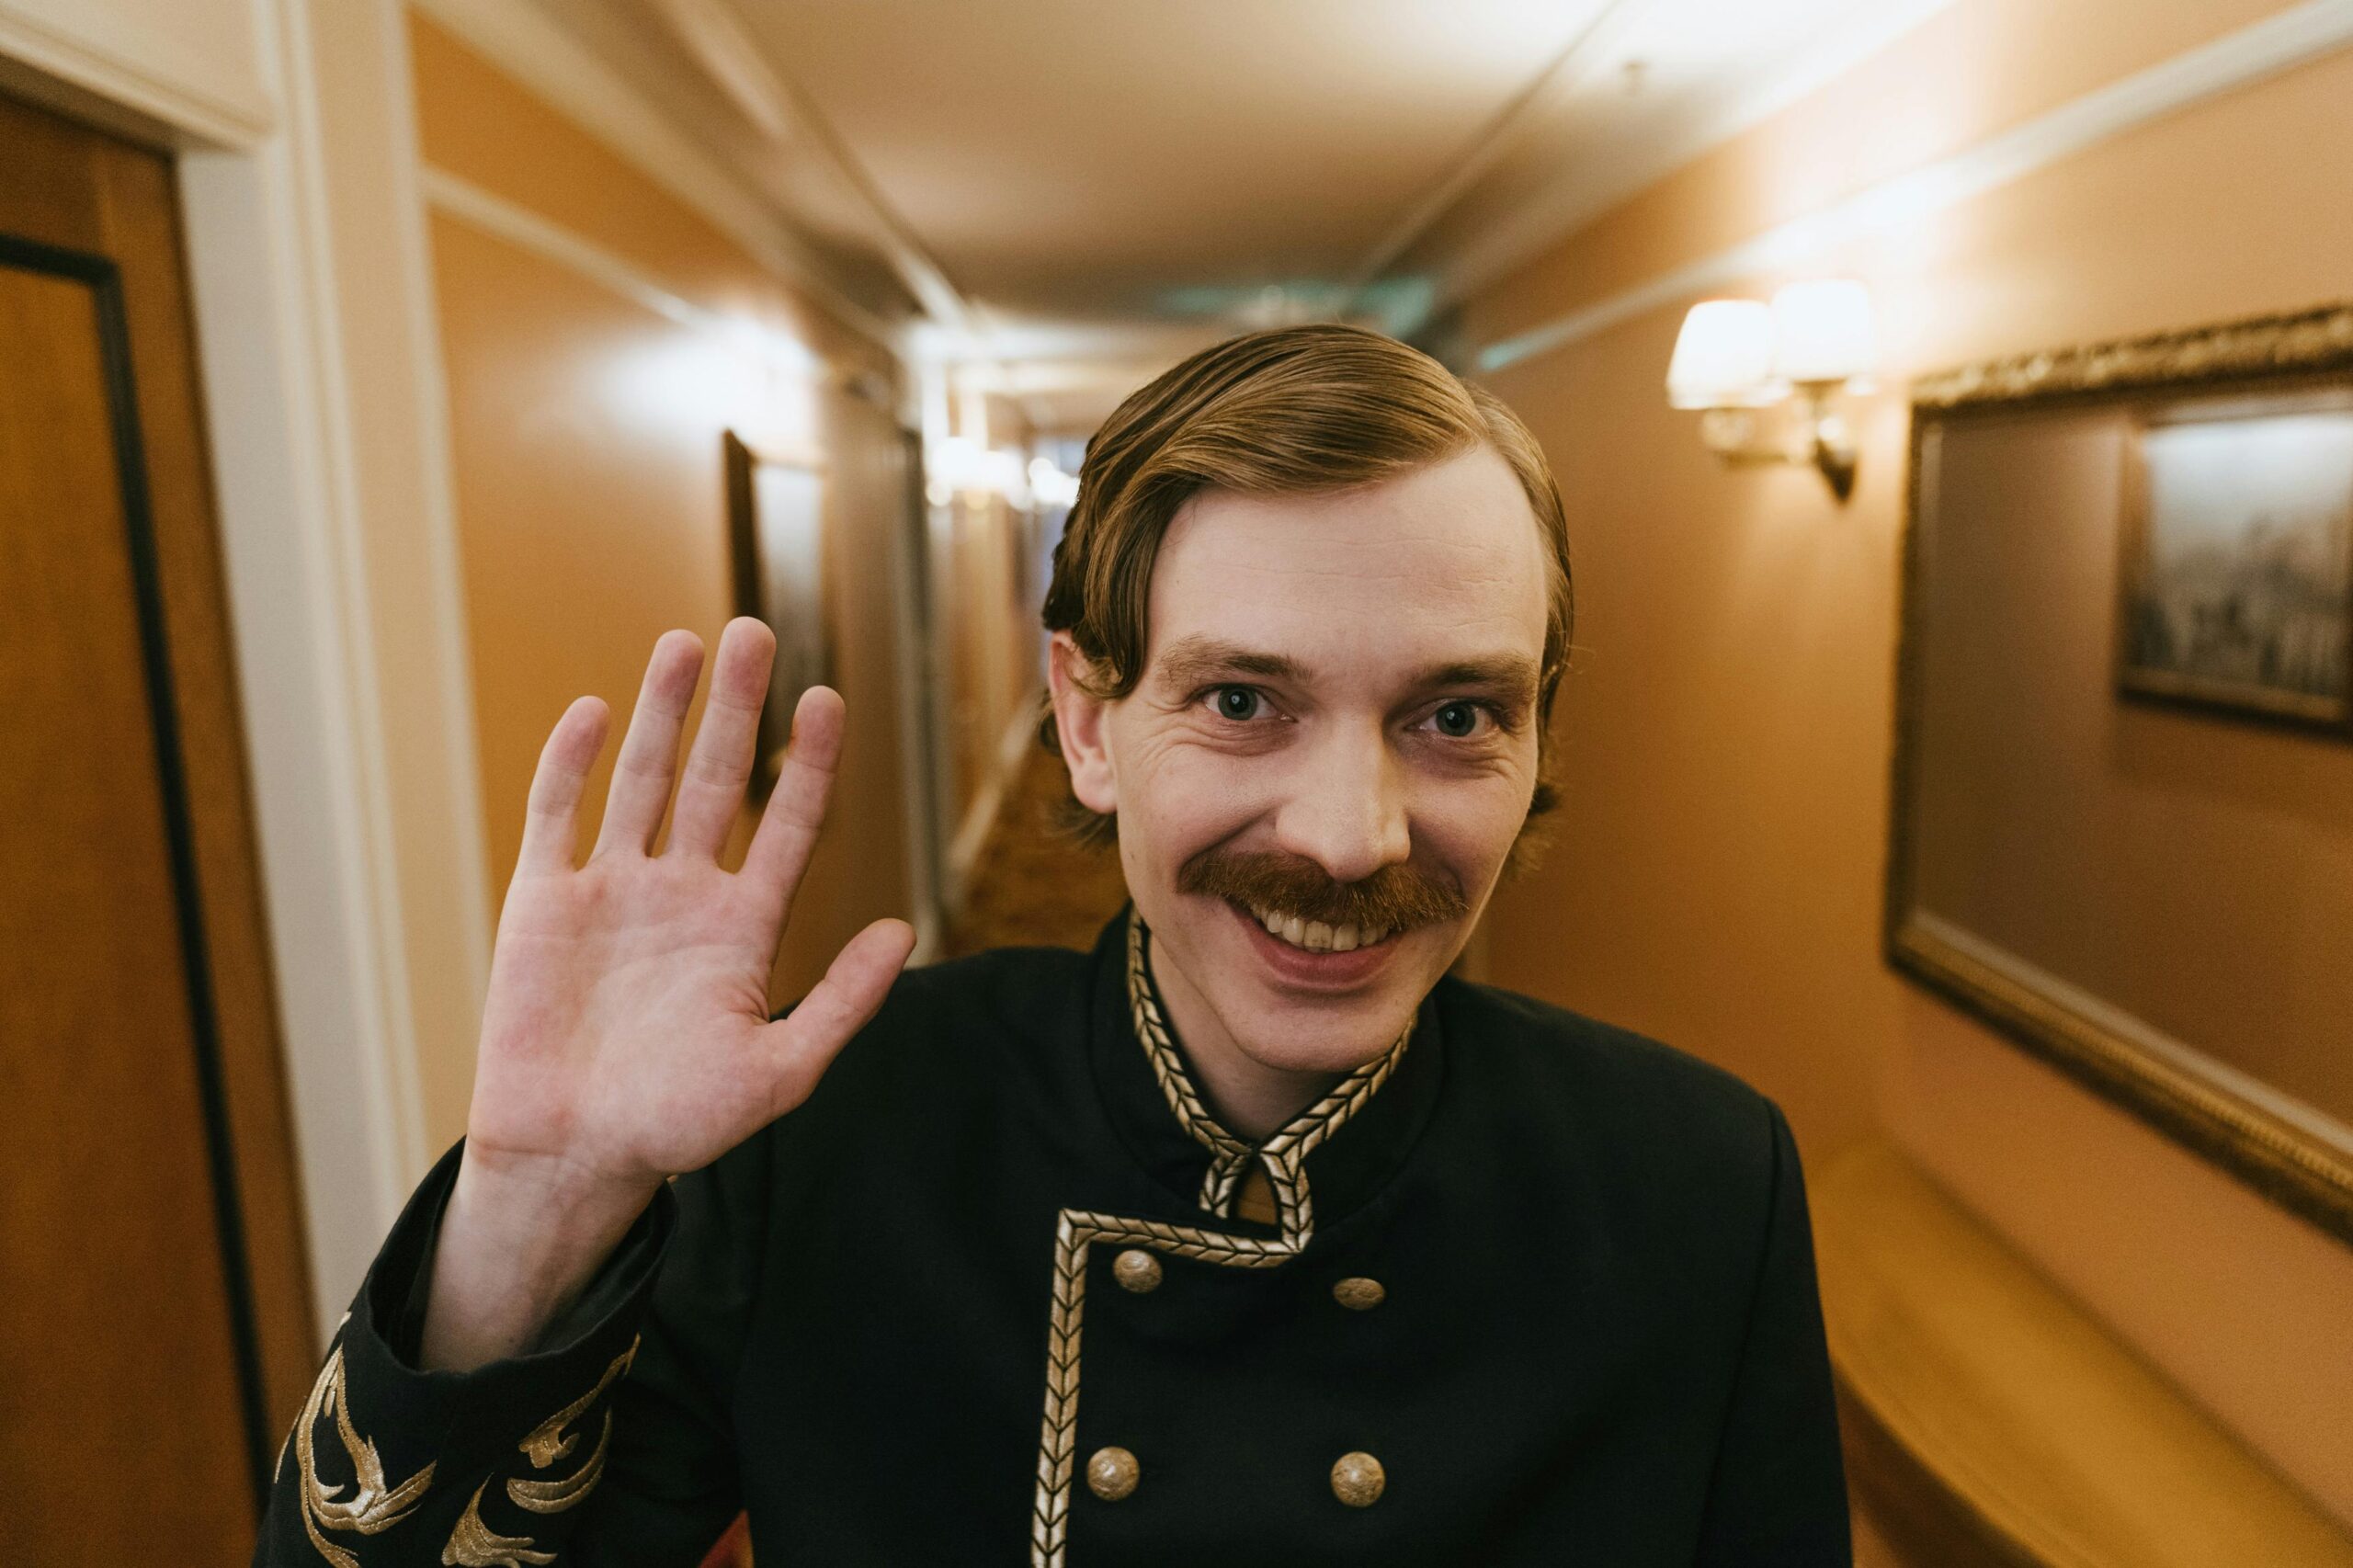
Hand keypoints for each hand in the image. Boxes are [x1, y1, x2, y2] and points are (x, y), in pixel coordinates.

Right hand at [423, 620, 913, 1367]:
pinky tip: (597, 711)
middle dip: (734, 707)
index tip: (828, 700)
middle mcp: (683, 894)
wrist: (572, 1157)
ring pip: (642, 781)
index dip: (808, 764)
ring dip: (663, 713)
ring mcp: (614, 891)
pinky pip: (559, 817)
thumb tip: (904, 931)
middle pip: (714, 779)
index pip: (788, 825)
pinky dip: (574, 764)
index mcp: (743, 928)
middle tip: (754, 632)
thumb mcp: (780, 1072)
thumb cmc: (677, 1127)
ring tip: (685, 643)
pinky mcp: (545, 902)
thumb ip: (841, 1002)